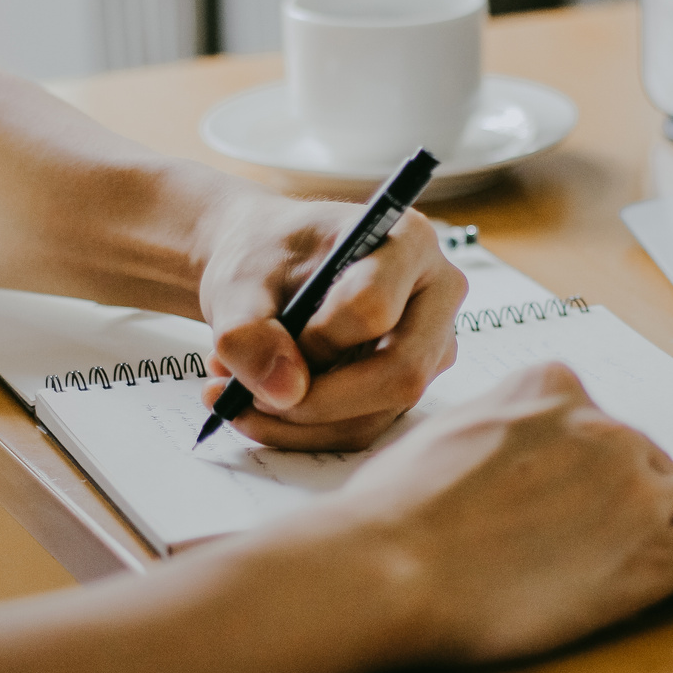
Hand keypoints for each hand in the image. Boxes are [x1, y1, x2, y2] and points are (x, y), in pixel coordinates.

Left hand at [198, 193, 465, 450]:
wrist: (267, 268)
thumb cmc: (264, 258)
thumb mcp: (237, 281)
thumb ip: (247, 330)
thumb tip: (284, 393)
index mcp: (408, 241)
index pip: (374, 309)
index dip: (317, 338)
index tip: (274, 332)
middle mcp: (437, 296)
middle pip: (400, 374)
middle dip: (316, 401)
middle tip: (248, 396)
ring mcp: (431, 346)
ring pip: (378, 414)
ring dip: (298, 423)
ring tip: (235, 396)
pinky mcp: (410, 385)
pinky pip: (363, 428)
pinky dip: (303, 431)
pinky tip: (259, 404)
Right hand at [333, 362, 672, 663]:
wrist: (390, 566)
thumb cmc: (396, 508)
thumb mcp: (444, 428)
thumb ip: (497, 422)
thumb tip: (502, 441)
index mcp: (553, 387)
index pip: (599, 419)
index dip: (581, 465)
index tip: (556, 496)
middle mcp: (604, 427)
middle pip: (646, 460)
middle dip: (619, 499)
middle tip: (573, 543)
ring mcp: (635, 489)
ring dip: (656, 529)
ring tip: (605, 567)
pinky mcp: (655, 554)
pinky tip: (651, 578)